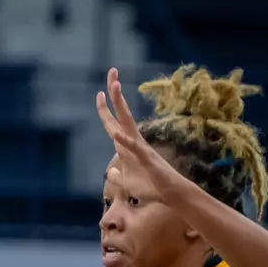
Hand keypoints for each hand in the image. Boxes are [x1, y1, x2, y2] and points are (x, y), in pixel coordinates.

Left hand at [96, 67, 183, 193]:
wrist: (169, 195)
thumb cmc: (150, 187)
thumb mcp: (126, 182)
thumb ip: (118, 175)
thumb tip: (112, 171)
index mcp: (128, 145)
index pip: (113, 124)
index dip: (105, 109)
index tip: (98, 93)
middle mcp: (134, 140)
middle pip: (121, 113)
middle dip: (114, 93)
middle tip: (112, 71)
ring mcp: (140, 147)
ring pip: (127, 122)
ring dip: (120, 104)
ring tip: (115, 87)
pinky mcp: (146, 158)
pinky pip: (133, 148)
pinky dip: (124, 141)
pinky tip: (115, 135)